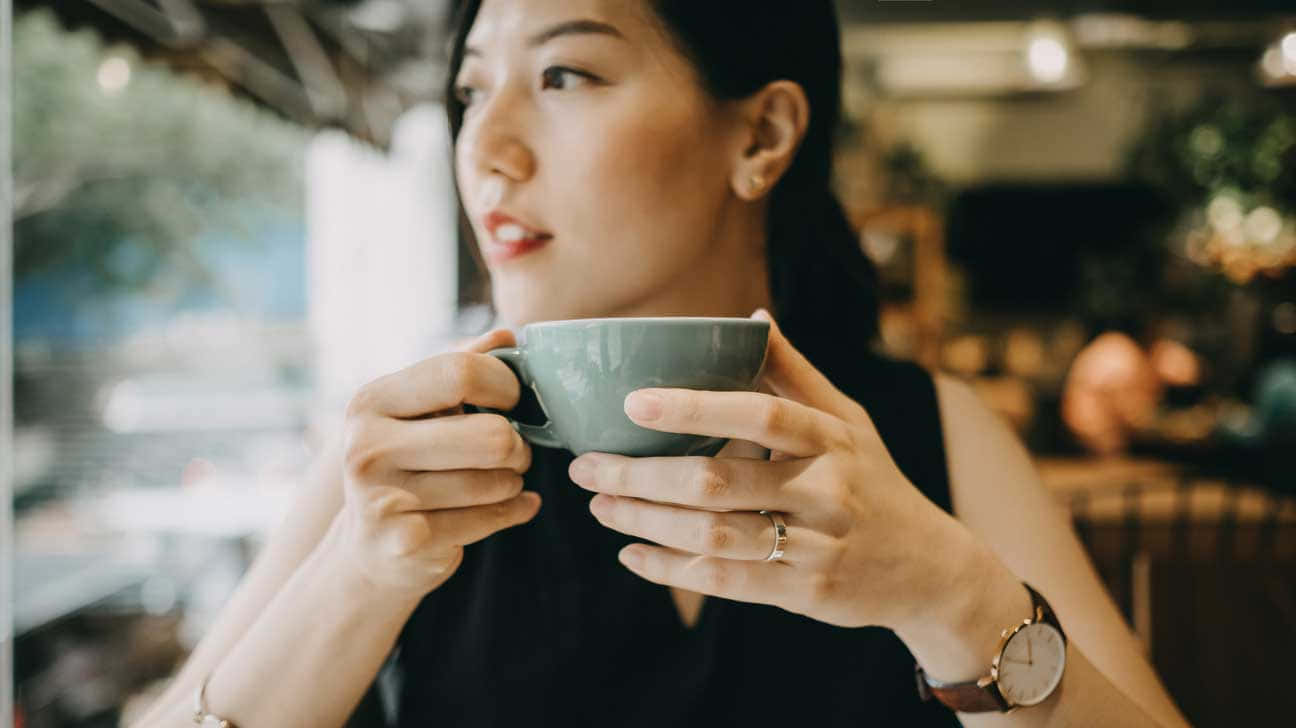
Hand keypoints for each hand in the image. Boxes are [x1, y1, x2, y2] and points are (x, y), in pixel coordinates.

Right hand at [336, 329, 540, 597]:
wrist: (371, 548)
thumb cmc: (408, 464)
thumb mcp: (422, 409)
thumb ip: (462, 368)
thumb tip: (507, 335)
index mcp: (372, 401)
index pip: (460, 372)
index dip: (504, 385)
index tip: (513, 401)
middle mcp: (366, 447)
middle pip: (491, 436)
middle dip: (518, 446)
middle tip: (516, 452)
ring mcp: (381, 499)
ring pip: (496, 482)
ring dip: (513, 482)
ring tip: (501, 482)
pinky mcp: (406, 543)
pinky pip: (491, 519)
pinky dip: (514, 511)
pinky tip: (516, 507)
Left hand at [569, 309, 973, 630]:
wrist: (929, 568)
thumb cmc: (874, 481)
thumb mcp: (849, 421)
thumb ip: (795, 374)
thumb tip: (753, 318)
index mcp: (831, 438)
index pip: (758, 415)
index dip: (694, 407)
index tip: (632, 402)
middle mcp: (826, 489)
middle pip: (718, 481)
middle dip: (642, 474)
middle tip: (587, 467)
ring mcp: (816, 545)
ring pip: (714, 534)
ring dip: (646, 521)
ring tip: (601, 505)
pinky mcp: (806, 591)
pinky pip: (726, 581)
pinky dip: (672, 570)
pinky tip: (632, 556)